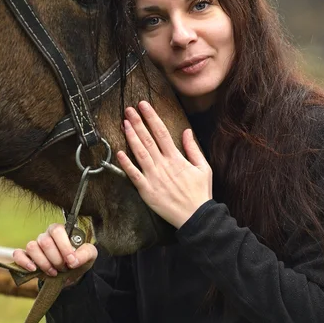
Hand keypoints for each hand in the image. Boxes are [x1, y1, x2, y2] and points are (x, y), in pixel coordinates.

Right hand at [13, 223, 96, 286]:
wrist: (71, 273)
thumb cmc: (79, 259)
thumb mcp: (89, 255)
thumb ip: (85, 254)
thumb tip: (73, 260)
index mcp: (59, 230)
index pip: (57, 230)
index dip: (64, 246)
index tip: (71, 260)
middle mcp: (45, 235)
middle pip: (45, 242)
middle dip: (56, 259)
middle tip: (64, 268)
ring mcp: (34, 246)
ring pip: (32, 247)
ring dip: (44, 263)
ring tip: (54, 272)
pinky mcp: (26, 257)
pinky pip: (18, 254)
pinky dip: (24, 262)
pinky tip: (33, 269)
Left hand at [116, 101, 212, 228]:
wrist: (196, 217)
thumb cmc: (200, 193)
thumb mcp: (203, 168)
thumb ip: (193, 148)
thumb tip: (187, 131)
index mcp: (176, 158)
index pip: (161, 132)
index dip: (151, 117)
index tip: (143, 106)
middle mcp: (163, 165)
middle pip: (147, 139)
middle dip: (137, 122)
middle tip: (128, 109)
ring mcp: (153, 177)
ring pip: (139, 153)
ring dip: (131, 137)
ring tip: (124, 124)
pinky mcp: (146, 190)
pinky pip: (134, 175)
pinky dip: (126, 164)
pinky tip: (119, 152)